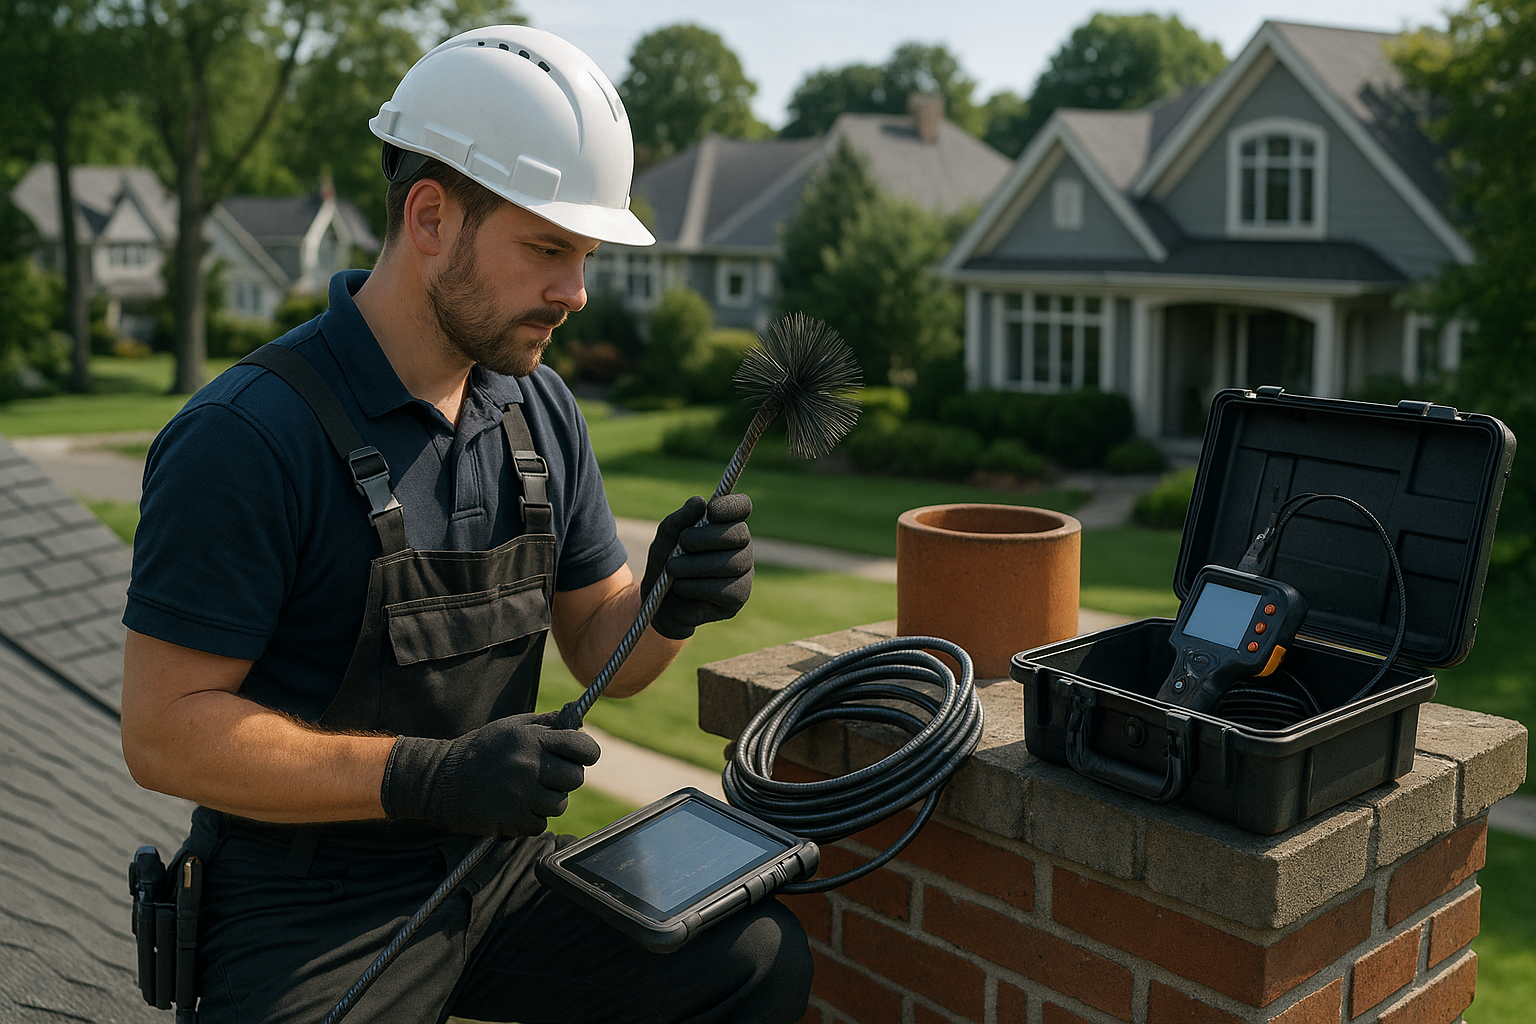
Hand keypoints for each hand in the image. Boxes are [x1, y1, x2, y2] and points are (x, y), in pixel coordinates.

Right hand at [381, 712, 600, 835]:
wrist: (440, 780)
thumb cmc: (482, 749)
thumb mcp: (512, 726)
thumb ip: (547, 723)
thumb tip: (577, 717)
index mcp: (532, 739)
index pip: (582, 747)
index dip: (587, 752)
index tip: (582, 756)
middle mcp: (528, 765)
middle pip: (575, 778)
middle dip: (567, 777)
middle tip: (549, 775)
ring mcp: (520, 794)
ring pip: (560, 804)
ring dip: (549, 800)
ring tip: (528, 790)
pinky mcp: (510, 818)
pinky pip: (540, 824)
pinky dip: (531, 818)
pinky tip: (515, 805)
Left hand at [641, 494, 753, 639]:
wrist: (660, 603)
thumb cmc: (666, 565)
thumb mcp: (665, 539)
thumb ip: (679, 520)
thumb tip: (700, 501)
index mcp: (726, 525)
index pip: (742, 507)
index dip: (732, 506)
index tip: (711, 511)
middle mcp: (741, 546)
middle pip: (740, 533)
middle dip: (707, 537)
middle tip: (682, 542)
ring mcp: (743, 572)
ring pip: (732, 563)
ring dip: (696, 565)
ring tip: (672, 569)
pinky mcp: (739, 596)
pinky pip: (725, 588)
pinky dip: (697, 586)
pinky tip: (681, 587)